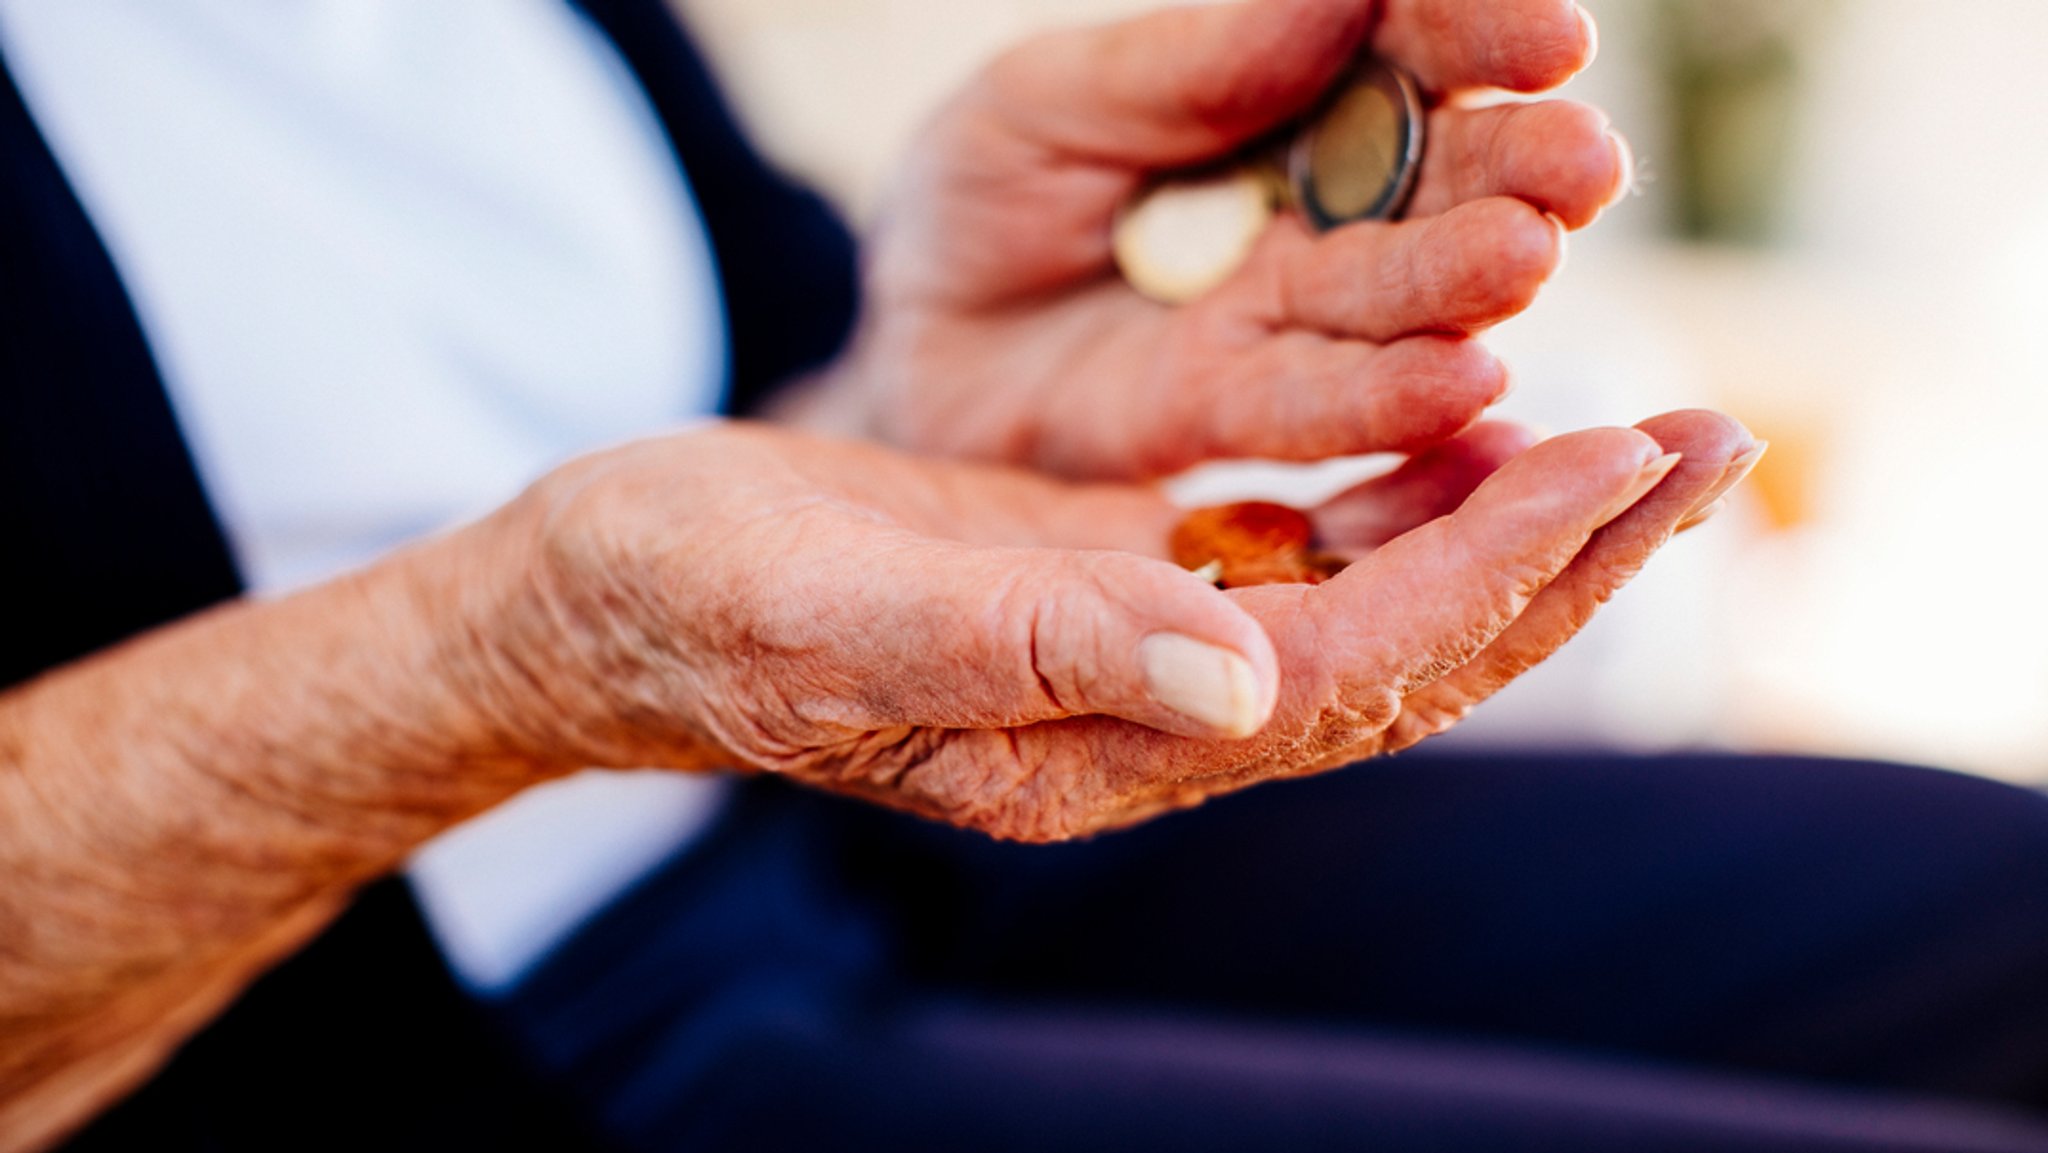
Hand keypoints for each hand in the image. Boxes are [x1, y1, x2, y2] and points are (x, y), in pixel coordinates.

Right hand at [476, 410, 1754, 840]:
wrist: (610, 598)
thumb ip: (1029, 650)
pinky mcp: (1116, 591)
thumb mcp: (830, 611)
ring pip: (1379, 608)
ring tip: (1642, 433)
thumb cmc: (691, 599)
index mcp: (1090, 745)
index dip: (1489, 572)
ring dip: (1514, 528)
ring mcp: (1140, 659)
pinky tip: (1473, 430)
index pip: (1350, 670)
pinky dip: (1408, 500)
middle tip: (1710, 444)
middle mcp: (1144, 721)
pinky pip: (1307, 559)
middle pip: (1408, 658)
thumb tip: (1235, 678)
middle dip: (1562, 559)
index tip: (1615, 457)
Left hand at [811, 0, 1630, 479]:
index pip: (1401, 48)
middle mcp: (1315, 207)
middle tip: (1581, 163)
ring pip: (1393, 300)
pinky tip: (1457, 386)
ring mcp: (1282, 318)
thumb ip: (1192, 65)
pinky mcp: (1232, 420)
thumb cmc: (979, 198)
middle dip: (1511, 168)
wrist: (904, 344)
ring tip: (1522, 260)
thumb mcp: (1048, 103)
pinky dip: (1383, 401)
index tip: (1551, 36)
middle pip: (1435, 181)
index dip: (1478, 36)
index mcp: (1286, 89)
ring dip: (1464, 285)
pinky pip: (1313, 410)